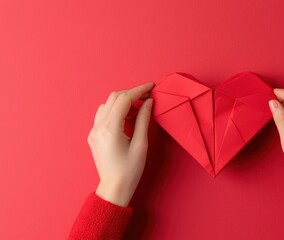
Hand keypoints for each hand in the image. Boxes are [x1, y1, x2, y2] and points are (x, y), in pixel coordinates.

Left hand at [87, 82, 153, 206]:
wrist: (114, 188)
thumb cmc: (129, 171)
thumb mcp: (140, 145)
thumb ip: (143, 120)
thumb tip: (148, 102)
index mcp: (110, 129)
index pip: (123, 100)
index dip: (138, 90)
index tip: (151, 86)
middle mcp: (98, 127)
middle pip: (114, 98)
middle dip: (131, 93)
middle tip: (148, 96)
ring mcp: (93, 131)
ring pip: (107, 104)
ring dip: (123, 101)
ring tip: (139, 109)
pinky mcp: (93, 135)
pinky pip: (103, 114)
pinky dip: (116, 110)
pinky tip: (127, 117)